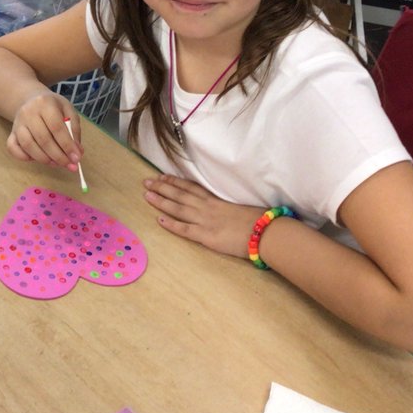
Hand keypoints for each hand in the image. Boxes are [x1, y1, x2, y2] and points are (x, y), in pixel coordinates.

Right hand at [6, 91, 80, 170]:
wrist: (32, 100)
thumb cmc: (53, 107)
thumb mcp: (68, 111)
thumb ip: (74, 130)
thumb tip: (77, 153)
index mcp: (45, 103)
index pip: (56, 127)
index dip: (67, 145)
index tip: (76, 158)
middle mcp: (28, 112)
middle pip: (43, 139)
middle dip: (58, 156)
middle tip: (69, 165)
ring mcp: (17, 123)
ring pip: (28, 145)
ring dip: (43, 159)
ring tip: (56, 163)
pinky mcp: (11, 133)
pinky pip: (13, 148)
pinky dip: (24, 157)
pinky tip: (36, 158)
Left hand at [142, 174, 261, 258]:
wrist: (266, 232)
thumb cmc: (259, 220)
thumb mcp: (240, 207)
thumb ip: (227, 206)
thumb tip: (223, 208)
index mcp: (216, 200)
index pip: (191, 187)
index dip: (175, 182)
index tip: (162, 176)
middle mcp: (207, 207)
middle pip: (180, 194)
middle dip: (162, 187)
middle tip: (146, 182)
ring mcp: (205, 221)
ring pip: (178, 208)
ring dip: (161, 201)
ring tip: (147, 195)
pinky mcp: (206, 236)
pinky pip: (185, 229)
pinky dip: (171, 225)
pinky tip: (159, 220)